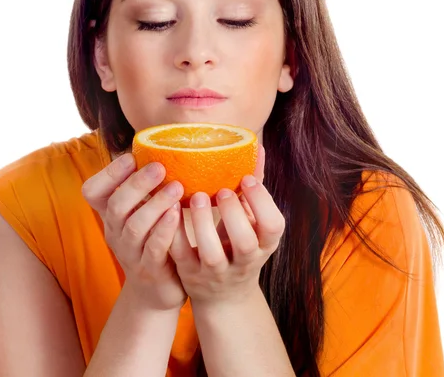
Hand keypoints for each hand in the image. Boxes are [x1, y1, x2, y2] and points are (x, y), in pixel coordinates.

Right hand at [81, 153, 187, 311]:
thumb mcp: (143, 212)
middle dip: (137, 184)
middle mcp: (115, 232)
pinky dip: (164, 230)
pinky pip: (153, 249)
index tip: (131, 157)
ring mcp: (131, 253)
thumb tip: (166, 144)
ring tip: (176, 188)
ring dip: (154, 204)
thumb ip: (147, 186)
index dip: (109, 173)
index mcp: (111, 215)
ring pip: (134, 227)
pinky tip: (176, 214)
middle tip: (160, 167)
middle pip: (116, 205)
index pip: (93, 191)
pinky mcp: (150, 271)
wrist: (158, 290)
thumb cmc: (154, 240)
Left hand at [169, 146, 284, 305]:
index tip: (246, 180)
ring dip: (203, 224)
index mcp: (264, 243)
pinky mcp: (191, 276)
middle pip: (245, 243)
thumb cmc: (239, 246)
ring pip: (212, 254)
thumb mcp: (254, 223)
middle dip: (233, 214)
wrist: (224, 295)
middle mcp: (244, 261)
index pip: (273, 225)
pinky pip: (181, 257)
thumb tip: (257, 148)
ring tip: (196, 196)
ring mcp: (217, 272)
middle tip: (221, 190)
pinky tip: (170, 210)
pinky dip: (175, 234)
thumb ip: (254, 189)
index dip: (262, 202)